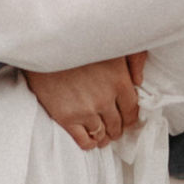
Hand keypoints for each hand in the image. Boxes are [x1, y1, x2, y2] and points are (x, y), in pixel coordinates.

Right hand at [26, 53, 147, 150]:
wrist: (43, 44)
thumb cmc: (78, 39)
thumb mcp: (114, 41)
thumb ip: (134, 58)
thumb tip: (139, 81)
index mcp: (118, 80)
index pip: (132, 110)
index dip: (130, 117)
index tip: (126, 118)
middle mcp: (104, 98)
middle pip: (118, 125)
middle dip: (118, 128)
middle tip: (113, 126)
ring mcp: (85, 110)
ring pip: (102, 134)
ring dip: (104, 136)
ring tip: (102, 132)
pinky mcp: (66, 117)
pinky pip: (84, 141)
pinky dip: (90, 143)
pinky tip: (90, 137)